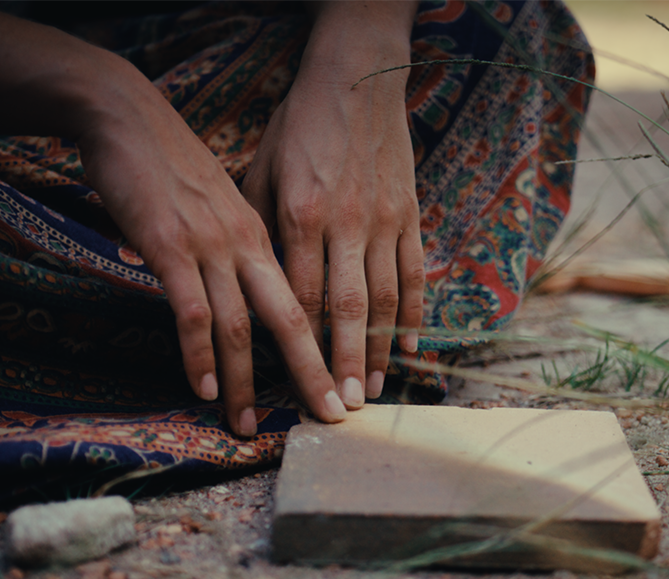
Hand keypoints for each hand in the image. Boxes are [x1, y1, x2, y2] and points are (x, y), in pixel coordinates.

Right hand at [76, 58, 347, 433]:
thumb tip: (249, 286)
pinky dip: (198, 355)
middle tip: (331, 416)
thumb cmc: (173, 165)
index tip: (341, 383)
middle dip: (313, 372)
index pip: (307, 300)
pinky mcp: (169, 248)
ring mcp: (211, 246)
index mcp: (266, 236)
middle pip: (292, 319)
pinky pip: (192, 312)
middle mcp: (248, 245)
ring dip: (245, 381)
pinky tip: (202, 388)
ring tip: (248, 424)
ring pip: (240, 325)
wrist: (128, 118)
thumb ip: (241, 246)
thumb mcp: (224, 204)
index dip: (328, 345)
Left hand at [241, 2, 423, 406]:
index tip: (298, 384)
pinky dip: (415, 313)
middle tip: (344, 408)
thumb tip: (253, 284)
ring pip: (384, 297)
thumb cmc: (301, 126)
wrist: (357, 79)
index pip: (300, 295)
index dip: (300, 346)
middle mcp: (346, 223)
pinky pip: (415, 272)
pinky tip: (411, 347)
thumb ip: (261, 227)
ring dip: (380, 349)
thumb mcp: (263, 169)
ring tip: (375, 389)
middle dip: (344, 364)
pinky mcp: (409, 214)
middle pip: (346, 309)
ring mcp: (383, 220)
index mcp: (302, 213)